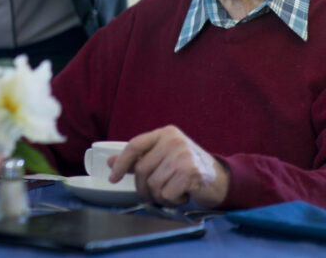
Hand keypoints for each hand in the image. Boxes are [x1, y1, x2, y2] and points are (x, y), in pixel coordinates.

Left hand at [109, 126, 229, 206]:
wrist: (222, 180)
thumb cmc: (188, 168)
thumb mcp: (163, 158)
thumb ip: (139, 159)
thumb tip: (111, 162)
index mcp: (164, 133)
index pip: (134, 146)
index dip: (121, 163)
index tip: (113, 178)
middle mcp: (173, 141)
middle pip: (142, 170)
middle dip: (144, 188)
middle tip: (155, 194)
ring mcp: (183, 155)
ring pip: (153, 184)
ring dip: (160, 196)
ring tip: (173, 193)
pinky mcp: (191, 172)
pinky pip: (167, 194)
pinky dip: (172, 201)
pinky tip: (183, 195)